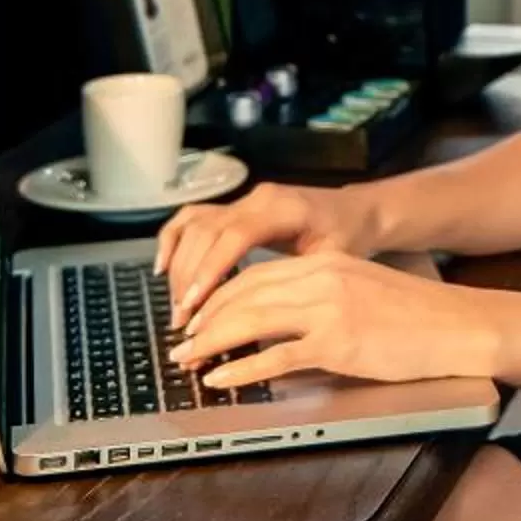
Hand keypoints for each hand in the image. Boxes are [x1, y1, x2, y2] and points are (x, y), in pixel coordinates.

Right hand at [156, 181, 370, 327]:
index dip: (210, 269)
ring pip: (195, 227)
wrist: (357, 210)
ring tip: (178, 307)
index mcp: (284, 208)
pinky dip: (174, 240)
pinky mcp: (234, 208)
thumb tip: (263, 317)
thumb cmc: (350, 237)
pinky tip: (163, 267)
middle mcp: (257, 199)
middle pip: (207, 232)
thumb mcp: (335, 259)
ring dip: (180, 267)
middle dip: (189, 278)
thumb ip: (299, 281)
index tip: (193, 304)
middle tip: (182, 320)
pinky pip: (193, 218)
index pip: (235, 235)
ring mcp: (243, 201)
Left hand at [168, 252, 495, 388]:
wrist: (457, 325)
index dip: (219, 297)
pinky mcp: (338, 343)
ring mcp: (329, 311)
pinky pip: (276, 356)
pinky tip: (221, 378)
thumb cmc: (416, 314)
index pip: (255, 275)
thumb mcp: (361, 288)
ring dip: (211, 343)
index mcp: (327, 263)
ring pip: (251, 321)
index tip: (198, 317)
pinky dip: (241, 368)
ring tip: (189, 361)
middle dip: (205, 320)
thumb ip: (320, 297)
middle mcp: (323, 279)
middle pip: (245, 295)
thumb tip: (276, 322)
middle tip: (181, 343)